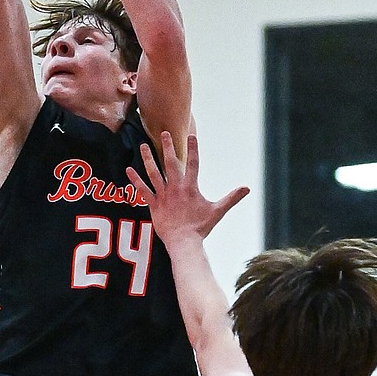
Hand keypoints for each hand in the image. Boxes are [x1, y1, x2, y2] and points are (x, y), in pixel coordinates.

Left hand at [126, 132, 249, 242]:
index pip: (193, 163)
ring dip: (148, 158)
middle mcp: (176, 188)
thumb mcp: (217, 211)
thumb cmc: (200, 227)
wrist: (183, 242)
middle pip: (171, 163)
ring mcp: (163, 195)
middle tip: (164, 133)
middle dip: (168, 147)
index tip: (191, 135)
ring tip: (144, 145)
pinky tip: (128, 169)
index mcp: (191, 187)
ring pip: (154, 173)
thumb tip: (247, 188)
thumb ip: (231, 198)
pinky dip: (135, 180)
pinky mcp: (153, 204)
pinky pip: (142, 190)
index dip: (193, 149)